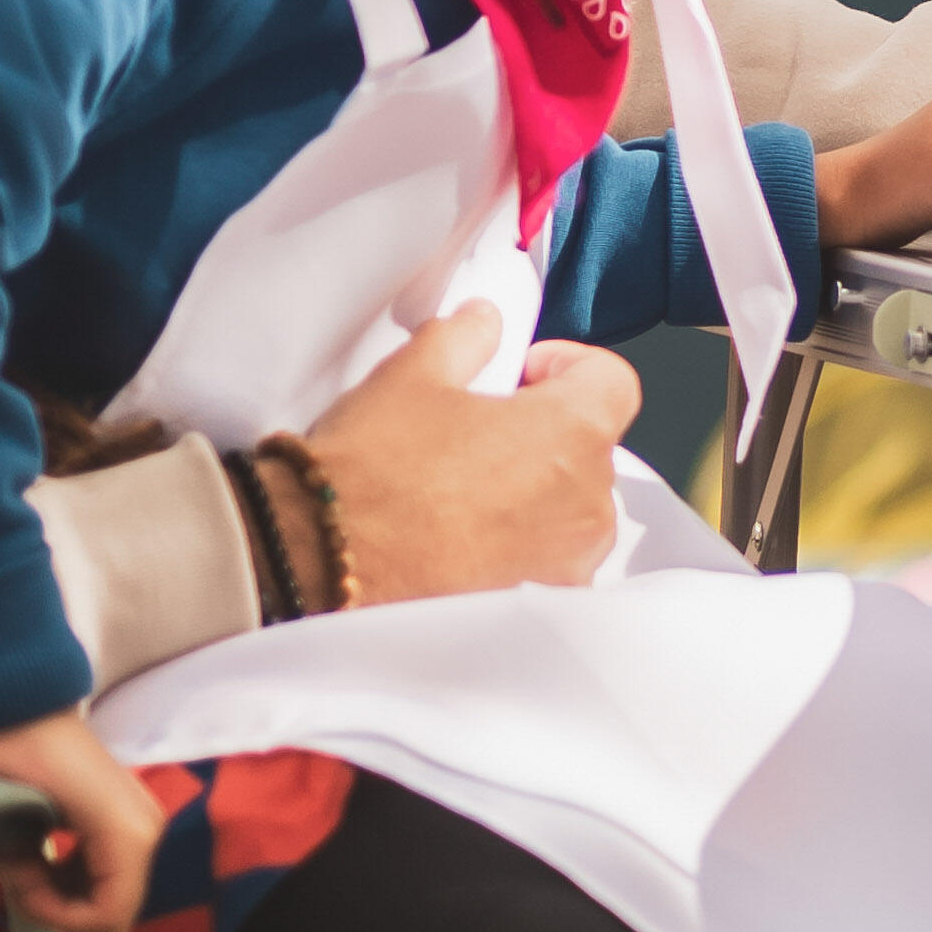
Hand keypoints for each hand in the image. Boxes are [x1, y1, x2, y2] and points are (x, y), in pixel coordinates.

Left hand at [0, 707, 177, 931]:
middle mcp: (145, 833)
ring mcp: (138, 826)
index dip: (57, 918)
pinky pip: (103, 875)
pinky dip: (69, 877)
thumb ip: (40, 874)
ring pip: (107, 898)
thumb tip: (34, 903)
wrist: (17, 701)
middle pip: (111, 914)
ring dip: (60, 892)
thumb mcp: (20, 814)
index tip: (17, 882)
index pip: (107, 918)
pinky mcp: (123, 821)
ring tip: (22, 857)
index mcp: (129, 834)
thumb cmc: (14, 750)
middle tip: (18, 868)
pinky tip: (39, 852)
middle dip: (59, 906)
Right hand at [296, 323, 639, 605]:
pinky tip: (458, 540)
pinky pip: (546, 563)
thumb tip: (485, 322)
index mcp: (573, 434)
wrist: (319, 565)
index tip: (521, 373)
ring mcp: (567, 565)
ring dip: (533, 494)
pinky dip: (517, 548)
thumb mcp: (411, 376)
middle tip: (477, 431)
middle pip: (590, 448)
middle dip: (544, 432)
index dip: (567, 367)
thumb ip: (465, 338)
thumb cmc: (371, 471)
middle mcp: (587, 505)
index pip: (612, 381)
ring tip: (461, 490)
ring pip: (570, 510)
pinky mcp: (534, 608)